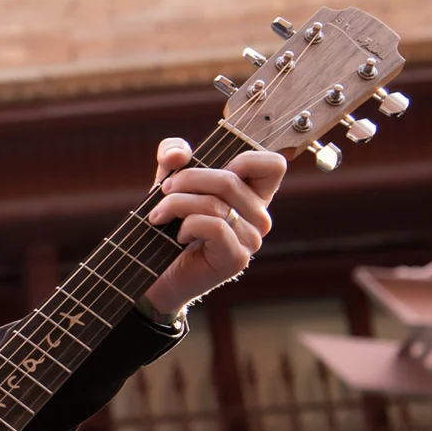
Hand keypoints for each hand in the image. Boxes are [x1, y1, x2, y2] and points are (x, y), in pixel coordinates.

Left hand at [140, 138, 287, 317]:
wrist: (158, 276)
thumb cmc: (169, 225)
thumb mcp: (170, 181)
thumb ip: (173, 155)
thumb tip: (179, 154)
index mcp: (253, 194)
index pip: (274, 164)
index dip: (244, 158)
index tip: (211, 168)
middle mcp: (259, 216)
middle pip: (230, 179)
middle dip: (187, 179)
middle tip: (163, 191)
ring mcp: (251, 239)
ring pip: (216, 204)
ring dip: (176, 204)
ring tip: (159, 214)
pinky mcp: (236, 257)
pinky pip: (214, 226)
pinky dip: (188, 225)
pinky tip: (178, 235)